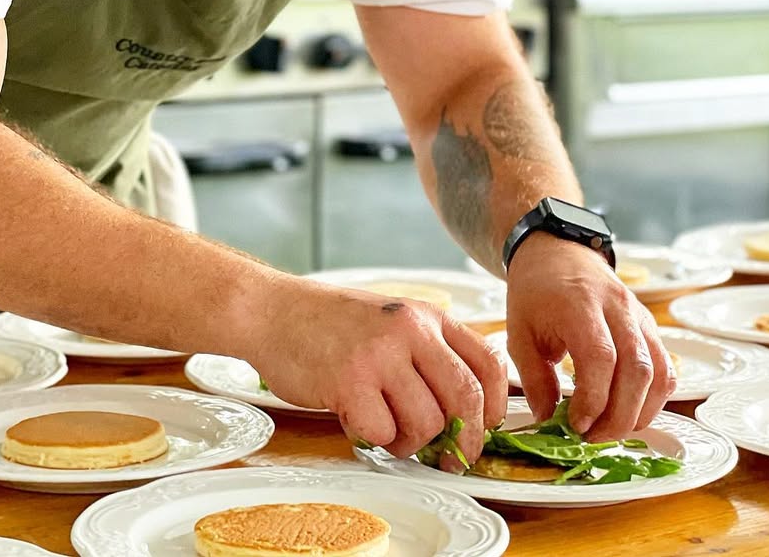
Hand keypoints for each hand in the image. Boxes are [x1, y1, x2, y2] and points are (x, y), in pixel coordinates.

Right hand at [248, 277, 506, 463]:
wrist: (273, 310)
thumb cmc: (330, 323)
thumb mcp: (391, 318)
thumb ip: (427, 352)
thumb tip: (467, 411)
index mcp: (425, 315)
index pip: (487, 363)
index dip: (495, 407)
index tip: (485, 428)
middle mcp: (409, 330)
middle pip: (465, 399)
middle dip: (463, 441)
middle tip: (449, 457)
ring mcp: (379, 354)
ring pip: (426, 424)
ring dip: (409, 442)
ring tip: (385, 427)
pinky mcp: (349, 382)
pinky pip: (383, 434)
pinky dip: (373, 438)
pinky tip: (357, 418)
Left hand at [505, 233, 676, 439]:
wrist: (557, 253)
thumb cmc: (535, 293)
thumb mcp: (518, 333)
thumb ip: (534, 379)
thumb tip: (549, 422)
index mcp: (579, 304)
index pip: (601, 358)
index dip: (594, 398)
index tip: (576, 424)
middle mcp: (617, 307)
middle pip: (637, 370)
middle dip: (619, 415)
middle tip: (593, 437)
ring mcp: (639, 315)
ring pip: (659, 372)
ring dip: (641, 412)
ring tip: (610, 429)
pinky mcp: (650, 326)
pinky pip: (666, 368)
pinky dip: (655, 398)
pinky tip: (630, 411)